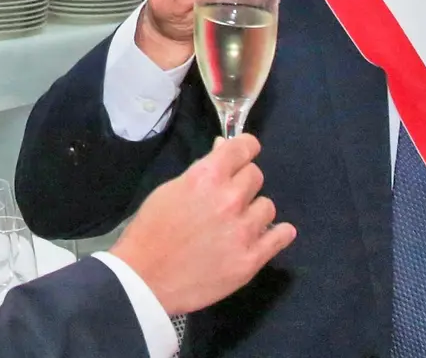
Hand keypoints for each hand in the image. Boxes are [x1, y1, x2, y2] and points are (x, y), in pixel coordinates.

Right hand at [110, 134, 296, 315]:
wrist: (144, 279)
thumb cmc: (150, 230)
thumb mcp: (170, 190)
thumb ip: (201, 170)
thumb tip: (224, 150)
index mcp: (207, 176)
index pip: (244, 147)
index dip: (245, 148)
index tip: (243, 154)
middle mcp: (230, 199)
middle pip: (256, 175)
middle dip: (243, 183)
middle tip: (228, 197)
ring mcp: (244, 230)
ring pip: (268, 206)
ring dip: (253, 211)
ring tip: (237, 224)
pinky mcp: (251, 259)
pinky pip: (281, 237)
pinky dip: (279, 234)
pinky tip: (270, 235)